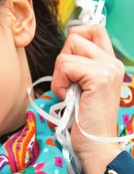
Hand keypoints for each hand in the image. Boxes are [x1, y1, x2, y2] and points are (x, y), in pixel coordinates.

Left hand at [51, 24, 124, 173]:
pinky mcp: (99, 77)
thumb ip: (79, 65)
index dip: (76, 37)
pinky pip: (65, 65)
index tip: (68, 61)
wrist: (95, 144)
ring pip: (67, 51)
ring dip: (59, 74)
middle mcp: (113, 62)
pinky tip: (68, 96)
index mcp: (111, 63)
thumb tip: (66, 46)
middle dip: (63, 58)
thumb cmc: (83, 117)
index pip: (94, 29)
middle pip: (76, 36)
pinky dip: (59, 82)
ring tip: (69, 92)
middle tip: (69, 82)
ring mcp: (108, 68)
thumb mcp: (82, 85)